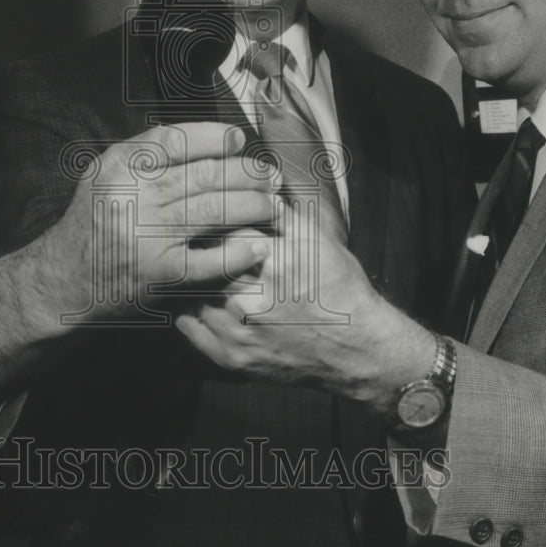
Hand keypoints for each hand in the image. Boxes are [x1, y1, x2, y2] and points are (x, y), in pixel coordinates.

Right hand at [49, 122, 277, 318]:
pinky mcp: (159, 273)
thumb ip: (148, 154)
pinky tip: (256, 246)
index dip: (214, 137)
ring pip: (212, 211)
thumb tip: (210, 138)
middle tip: (270, 177)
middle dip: (246, 174)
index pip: (176, 139)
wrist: (63, 279)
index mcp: (121, 165)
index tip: (239, 141)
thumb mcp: (107, 174)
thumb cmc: (96, 221)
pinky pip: (209, 260)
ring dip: (251, 207)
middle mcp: (133, 196)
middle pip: (203, 175)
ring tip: (272, 206)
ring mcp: (146, 235)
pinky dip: (237, 253)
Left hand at [176, 202, 435, 414]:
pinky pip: (193, 331)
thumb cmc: (340, 289)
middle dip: (200, 251)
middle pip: (204, 264)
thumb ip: (282, 213)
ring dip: (191, 281)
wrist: (357, 348)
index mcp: (273, 264)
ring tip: (191, 268)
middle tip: (191, 239)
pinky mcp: (233, 358)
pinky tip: (193, 301)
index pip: (224, 231)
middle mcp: (250, 301)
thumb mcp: (318, 241)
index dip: (215, 222)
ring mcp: (238, 334)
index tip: (206, 217)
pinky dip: (188, 313)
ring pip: (191, 296)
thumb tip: (254, 188)